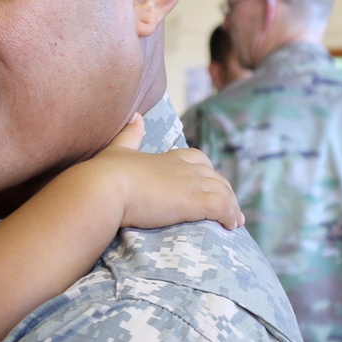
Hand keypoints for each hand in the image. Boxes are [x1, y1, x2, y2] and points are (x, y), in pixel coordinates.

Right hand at [91, 115, 244, 231]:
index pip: (197, 160)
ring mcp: (191, 184)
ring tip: (235, 222)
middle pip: (215, 177)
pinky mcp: (193, 201)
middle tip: (228, 207)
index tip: (208, 183)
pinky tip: (231, 226)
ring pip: (223, 193)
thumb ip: (129, 134)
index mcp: (167, 158)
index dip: (205, 172)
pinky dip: (230, 215)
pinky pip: (221, 207)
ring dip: (232, 207)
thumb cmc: (106, 173)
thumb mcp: (118, 150)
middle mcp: (184, 168)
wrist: (105, 187)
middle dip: (224, 191)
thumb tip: (136, 116)